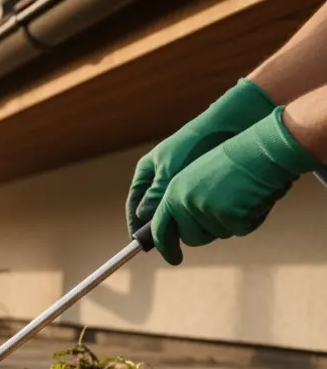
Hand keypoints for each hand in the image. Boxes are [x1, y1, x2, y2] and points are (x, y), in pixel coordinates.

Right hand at [126, 78, 276, 235]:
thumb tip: (143, 218)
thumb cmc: (194, 143)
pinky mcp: (206, 187)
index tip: (140, 243)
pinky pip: (198, 209)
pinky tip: (207, 223)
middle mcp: (164, 180)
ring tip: (190, 232)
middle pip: (157, 212)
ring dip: (184, 224)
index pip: (136, 204)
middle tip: (168, 243)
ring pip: (178, 213)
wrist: (231, 125)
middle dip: (164, 227)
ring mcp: (184, 184)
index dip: (137, 225)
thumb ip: (156, 195)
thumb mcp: (170, 170)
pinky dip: (201, 218)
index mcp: (148, 173)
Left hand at [150, 107, 322, 264]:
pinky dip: (247, 219)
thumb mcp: (197, 176)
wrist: (262, 149)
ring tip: (237, 196)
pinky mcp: (231, 218)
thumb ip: (182, 202)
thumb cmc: (232, 160)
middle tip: (221, 213)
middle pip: (189, 238)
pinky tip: (252, 199)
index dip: (165, 246)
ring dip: (227, 223)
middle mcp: (186, 203)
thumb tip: (173, 232)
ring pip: (215, 235)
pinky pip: (239, 230)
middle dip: (203, 233)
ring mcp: (208, 211)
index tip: (172, 259)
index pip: (160, 228)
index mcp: (174, 191)